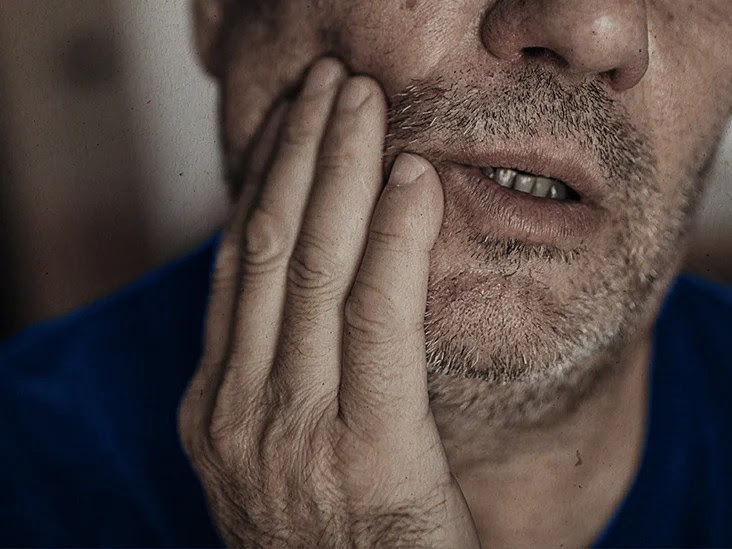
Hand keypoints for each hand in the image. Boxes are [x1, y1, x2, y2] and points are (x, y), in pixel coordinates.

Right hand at [178, 58, 481, 548]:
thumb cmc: (332, 537)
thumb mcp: (278, 454)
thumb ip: (279, 375)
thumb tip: (300, 285)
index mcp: (216, 408)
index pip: (237, 266)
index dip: (266, 183)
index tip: (292, 124)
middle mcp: (241, 409)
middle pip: (269, 248)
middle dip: (299, 154)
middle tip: (329, 84)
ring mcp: (294, 431)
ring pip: (313, 268)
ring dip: (339, 172)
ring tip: (361, 101)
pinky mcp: (367, 450)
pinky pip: (378, 321)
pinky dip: (394, 241)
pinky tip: (410, 179)